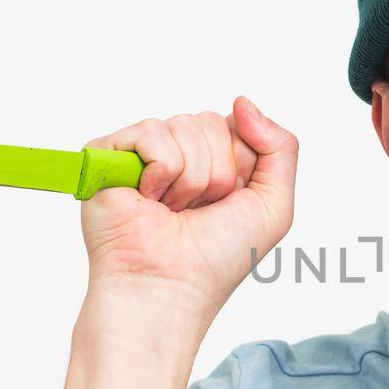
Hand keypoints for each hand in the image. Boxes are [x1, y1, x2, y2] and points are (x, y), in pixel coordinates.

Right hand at [77, 97, 297, 315]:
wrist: (170, 287)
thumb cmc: (217, 257)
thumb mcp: (273, 204)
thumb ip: (281, 148)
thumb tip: (242, 102)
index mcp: (214, 161)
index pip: (237, 124)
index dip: (241, 163)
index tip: (229, 201)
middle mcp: (178, 153)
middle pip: (211, 122)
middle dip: (217, 173)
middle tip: (197, 210)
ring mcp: (141, 153)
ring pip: (183, 126)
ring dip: (190, 178)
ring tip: (172, 210)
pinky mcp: (108, 154)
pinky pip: (150, 133)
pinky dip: (161, 172)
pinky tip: (149, 200)